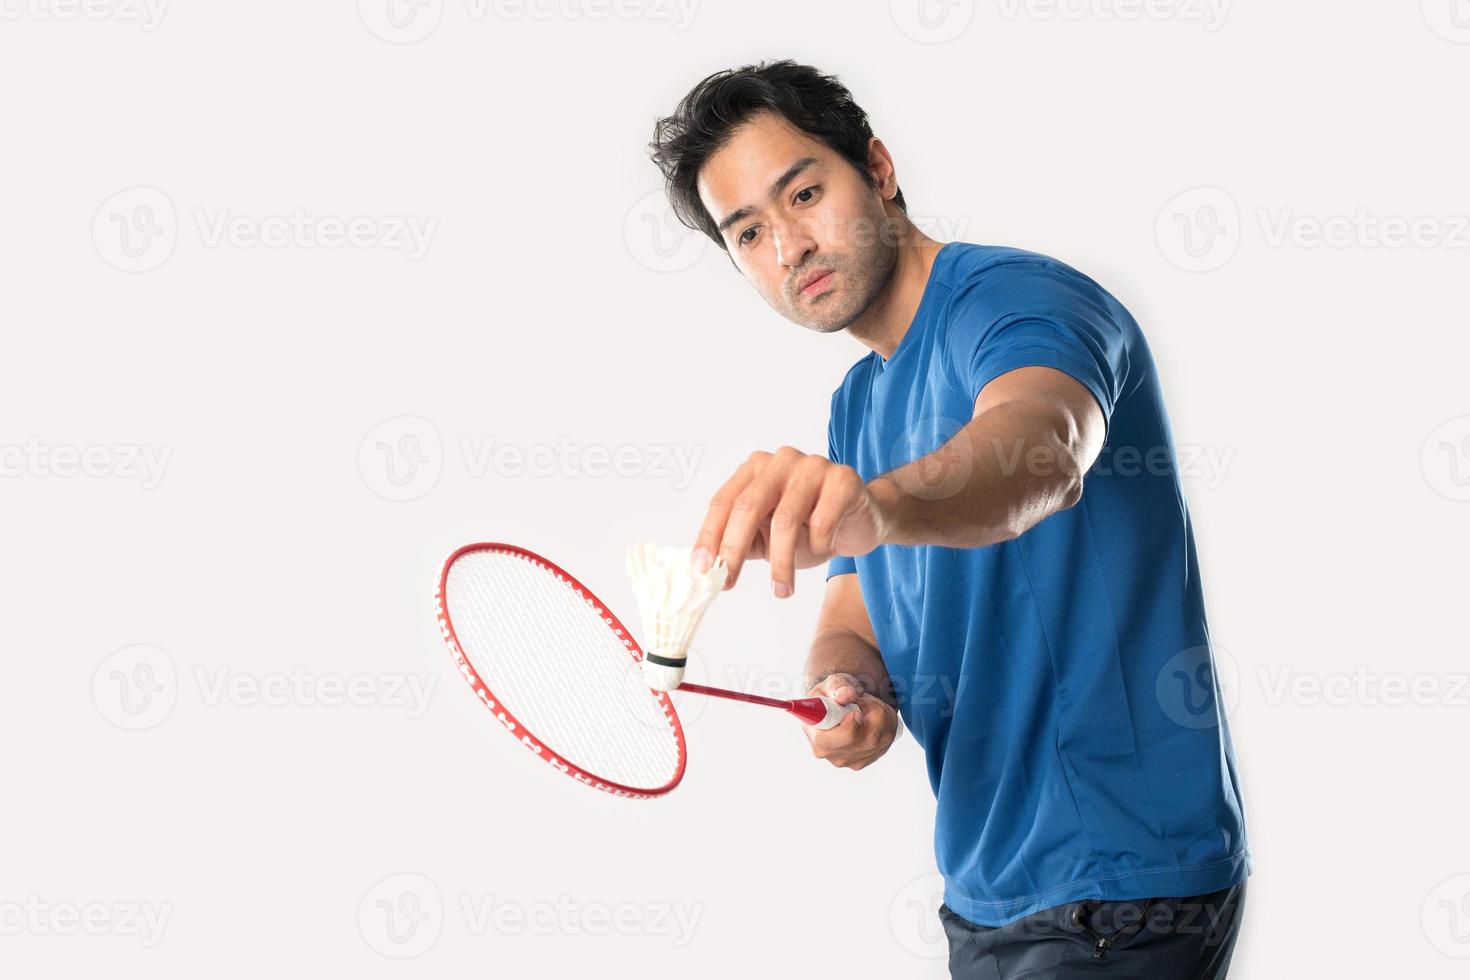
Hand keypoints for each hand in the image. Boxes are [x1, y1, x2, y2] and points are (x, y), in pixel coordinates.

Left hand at [693, 447, 890, 596]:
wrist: (863, 520)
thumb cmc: (810, 528)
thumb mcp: (769, 536)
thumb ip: (742, 542)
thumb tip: (707, 570)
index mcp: (756, 469)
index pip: (724, 501)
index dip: (710, 536)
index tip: (702, 570)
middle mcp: (780, 461)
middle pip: (749, 506)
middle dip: (735, 549)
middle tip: (729, 582)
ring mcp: (813, 466)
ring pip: (785, 520)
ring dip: (780, 563)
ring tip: (782, 590)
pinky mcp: (843, 479)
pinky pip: (822, 522)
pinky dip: (818, 545)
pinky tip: (823, 548)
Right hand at [803, 672, 899, 770]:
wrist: (840, 705)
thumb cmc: (833, 695)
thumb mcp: (832, 683)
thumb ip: (838, 687)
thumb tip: (846, 695)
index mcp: (817, 738)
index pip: (840, 741)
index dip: (852, 725)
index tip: (856, 711)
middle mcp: (834, 755)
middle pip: (869, 740)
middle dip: (872, 712)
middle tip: (862, 699)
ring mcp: (853, 761)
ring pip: (883, 736)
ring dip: (881, 714)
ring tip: (866, 705)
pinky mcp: (870, 758)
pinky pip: (889, 739)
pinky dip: (887, 723)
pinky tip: (872, 717)